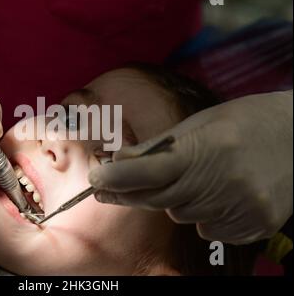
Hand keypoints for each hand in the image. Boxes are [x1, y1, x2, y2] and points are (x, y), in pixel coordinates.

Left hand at [89, 91, 292, 244]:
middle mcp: (221, 183)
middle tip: (109, 186)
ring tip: (193, 177)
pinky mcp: (253, 226)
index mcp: (206, 150)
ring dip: (174, 199)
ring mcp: (239, 209)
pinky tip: (216, 193)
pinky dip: (201, 214)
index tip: (95, 181)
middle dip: (131, 192)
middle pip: (157, 199)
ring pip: (180, 215)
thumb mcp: (200, 123)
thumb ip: (158, 147)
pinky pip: (206, 228)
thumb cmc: (246, 121)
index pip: (148, 171)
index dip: (116, 178)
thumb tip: (118, 160)